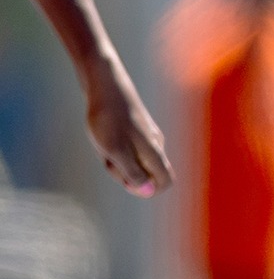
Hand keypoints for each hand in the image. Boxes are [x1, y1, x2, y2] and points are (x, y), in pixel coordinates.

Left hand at [83, 55, 173, 197]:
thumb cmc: (107, 120)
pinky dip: (114, 150)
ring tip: (103, 145)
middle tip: (108, 159)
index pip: (165, 182)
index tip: (124, 180)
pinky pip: (128, 150)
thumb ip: (132, 173)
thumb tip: (149, 191)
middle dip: (125, 175)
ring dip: (117, 162)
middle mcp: (156, 145)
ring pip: (135, 162)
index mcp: (154, 151)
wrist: (105, 86)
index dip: (146, 190)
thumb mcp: (115, 152)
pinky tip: (102, 136)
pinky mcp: (137, 129)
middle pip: (147, 174)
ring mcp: (147, 136)